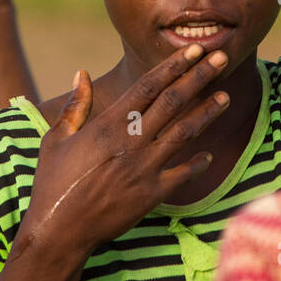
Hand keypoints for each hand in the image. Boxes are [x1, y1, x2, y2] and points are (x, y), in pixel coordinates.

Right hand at [20, 46, 231, 260]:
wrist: (59, 231)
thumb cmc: (53, 183)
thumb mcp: (57, 139)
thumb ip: (75, 106)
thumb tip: (80, 73)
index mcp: (109, 124)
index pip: (149, 86)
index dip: (173, 66)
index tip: (193, 50)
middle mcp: (131, 142)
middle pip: (172, 102)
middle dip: (198, 78)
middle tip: (221, 58)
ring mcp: (144, 168)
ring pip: (184, 133)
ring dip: (206, 113)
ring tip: (226, 96)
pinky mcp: (151, 194)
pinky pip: (182, 174)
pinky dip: (197, 164)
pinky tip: (209, 155)